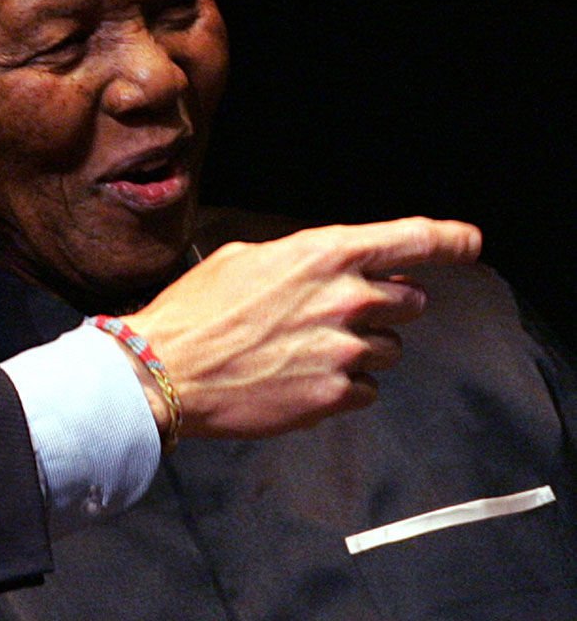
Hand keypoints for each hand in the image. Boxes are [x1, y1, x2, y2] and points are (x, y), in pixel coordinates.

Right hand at [123, 217, 480, 438]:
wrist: (165, 369)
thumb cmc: (196, 310)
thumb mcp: (244, 257)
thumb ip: (300, 259)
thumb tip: (324, 268)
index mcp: (325, 254)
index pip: (413, 240)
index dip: (450, 240)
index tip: (469, 244)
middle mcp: (346, 299)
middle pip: (410, 300)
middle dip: (385, 305)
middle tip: (342, 313)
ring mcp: (344, 350)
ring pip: (390, 349)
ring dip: (362, 348)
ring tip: (309, 350)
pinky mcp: (334, 395)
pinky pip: (367, 390)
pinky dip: (344, 385)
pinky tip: (301, 378)